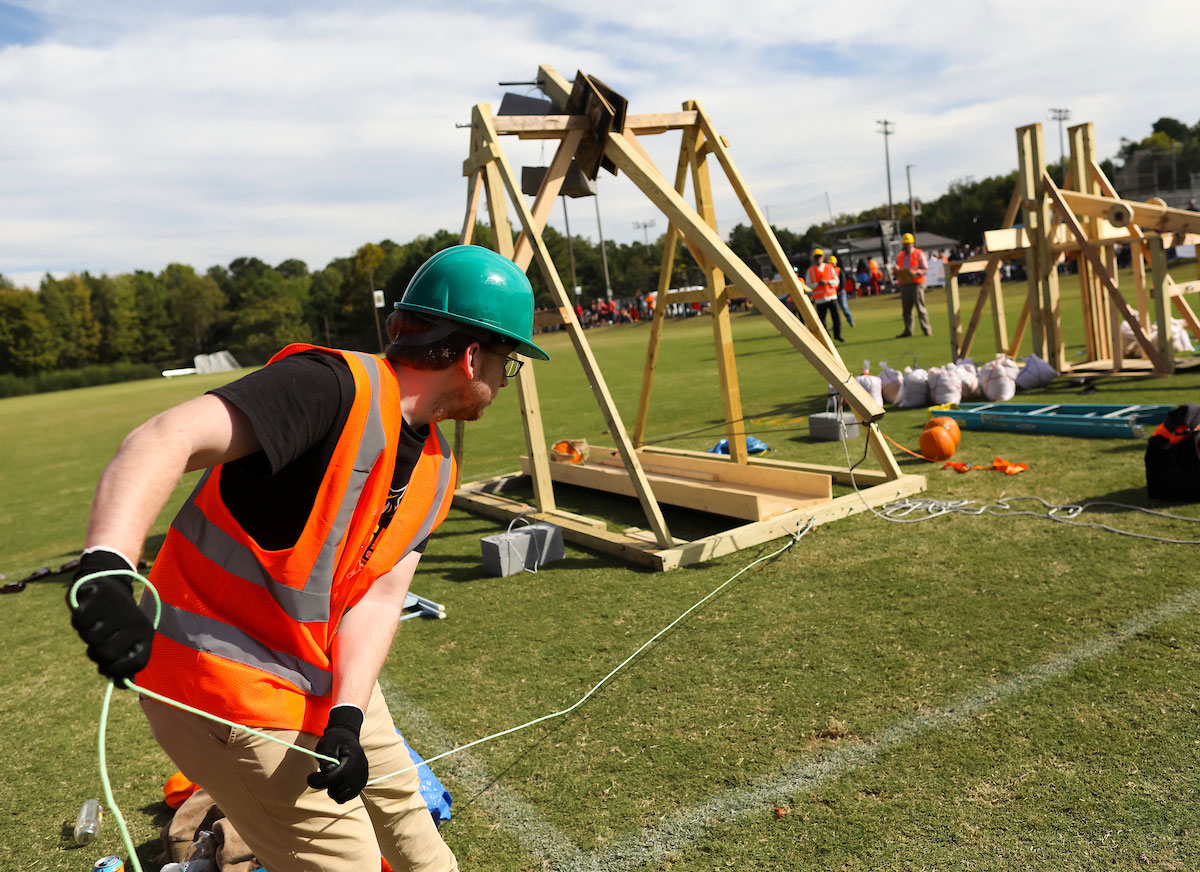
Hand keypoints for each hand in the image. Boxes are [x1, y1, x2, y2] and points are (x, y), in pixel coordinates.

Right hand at [68, 548, 153, 686]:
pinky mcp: (99, 598)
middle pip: (106, 654)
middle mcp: (136, 622)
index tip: (108, 667)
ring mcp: (118, 610)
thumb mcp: (127, 639)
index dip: (118, 672)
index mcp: (146, 634)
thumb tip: (121, 684)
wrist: (110, 584)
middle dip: (96, 654)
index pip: (137, 664)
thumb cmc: (117, 620)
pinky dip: (79, 621)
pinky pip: (80, 622)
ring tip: (96, 624)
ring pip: (91, 639)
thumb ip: (124, 663)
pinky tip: (88, 613)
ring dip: (88, 635)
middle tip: (98, 643)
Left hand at [307, 705, 367, 802]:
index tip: (310, 777)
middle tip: (319, 776)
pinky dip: (339, 793)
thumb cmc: (334, 740)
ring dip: (333, 790)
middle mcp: (361, 769)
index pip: (337, 777)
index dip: (321, 780)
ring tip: (329, 779)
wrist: (346, 738)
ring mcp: (362, 778)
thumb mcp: (326, 743)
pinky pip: (347, 797)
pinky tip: (335, 783)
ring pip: (343, 796)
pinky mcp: (361, 784)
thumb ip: (326, 757)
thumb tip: (327, 771)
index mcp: (354, 757)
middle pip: (339, 789)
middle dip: (326, 785)